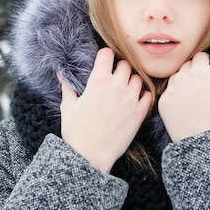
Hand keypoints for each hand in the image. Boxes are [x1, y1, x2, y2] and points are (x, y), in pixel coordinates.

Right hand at [58, 48, 152, 172]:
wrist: (89, 156)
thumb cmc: (76, 132)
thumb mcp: (68, 106)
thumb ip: (67, 86)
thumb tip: (61, 72)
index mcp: (98, 81)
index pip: (107, 53)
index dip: (105, 56)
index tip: (104, 62)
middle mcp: (116, 86)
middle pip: (126, 63)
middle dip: (120, 67)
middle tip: (115, 77)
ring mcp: (130, 99)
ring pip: (138, 78)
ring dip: (132, 81)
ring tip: (125, 89)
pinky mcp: (139, 113)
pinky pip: (148, 96)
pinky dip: (144, 95)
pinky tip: (136, 100)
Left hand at [158, 52, 209, 141]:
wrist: (205, 146)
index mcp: (201, 72)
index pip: (200, 56)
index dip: (206, 62)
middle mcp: (183, 78)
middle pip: (187, 65)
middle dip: (194, 71)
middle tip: (204, 85)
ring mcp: (171, 90)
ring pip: (176, 77)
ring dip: (183, 81)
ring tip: (195, 95)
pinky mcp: (163, 103)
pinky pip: (169, 92)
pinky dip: (175, 96)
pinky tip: (187, 106)